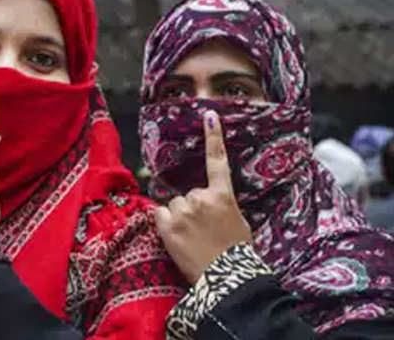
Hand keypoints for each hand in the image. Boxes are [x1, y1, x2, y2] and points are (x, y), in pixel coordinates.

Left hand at [154, 110, 251, 284]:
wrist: (228, 281)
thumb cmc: (237, 255)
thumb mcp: (237, 223)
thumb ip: (221, 206)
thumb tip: (209, 202)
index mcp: (223, 196)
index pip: (217, 162)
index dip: (213, 137)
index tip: (209, 115)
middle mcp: (202, 198)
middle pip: (187, 194)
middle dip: (190, 209)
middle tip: (201, 233)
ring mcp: (184, 210)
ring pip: (173, 205)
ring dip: (177, 218)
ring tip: (191, 239)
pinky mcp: (168, 225)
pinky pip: (159, 215)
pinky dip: (164, 225)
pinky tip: (177, 239)